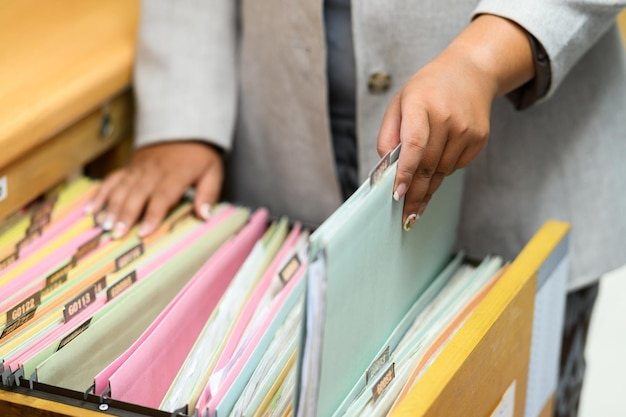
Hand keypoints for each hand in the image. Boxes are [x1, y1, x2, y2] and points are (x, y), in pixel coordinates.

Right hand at [86, 141, 223, 237]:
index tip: (143, 232)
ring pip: (121, 188)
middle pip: (136, 194)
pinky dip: (99, 194)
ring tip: (103, 226)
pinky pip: (111, 180)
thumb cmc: (199, 155)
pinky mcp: (128, 167)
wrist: (183, 127)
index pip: (162, 196)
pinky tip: (89, 210)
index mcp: (175, 174)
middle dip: (125, 215)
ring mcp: (138, 169)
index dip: (152, 215)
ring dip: (110, 207)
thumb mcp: (213, 171)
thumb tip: (205, 216)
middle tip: (116, 235)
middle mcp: (153, 171)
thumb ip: (209, 194)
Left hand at [377, 15, 534, 230]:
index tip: (398, 194)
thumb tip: (386, 168)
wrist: (470, 72)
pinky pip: (456, 166)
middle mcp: (447, 118)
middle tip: (405, 216)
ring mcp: (466, 129)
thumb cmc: (427, 89)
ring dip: (428, 186)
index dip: (406, 173)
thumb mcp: (400, 103)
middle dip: (415, 194)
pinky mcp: (479, 138)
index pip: (414, 145)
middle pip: (428, 165)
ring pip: (442, 170)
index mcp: (421, 104)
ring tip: (416, 199)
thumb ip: (389, 135)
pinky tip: (438, 162)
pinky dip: (443, 170)